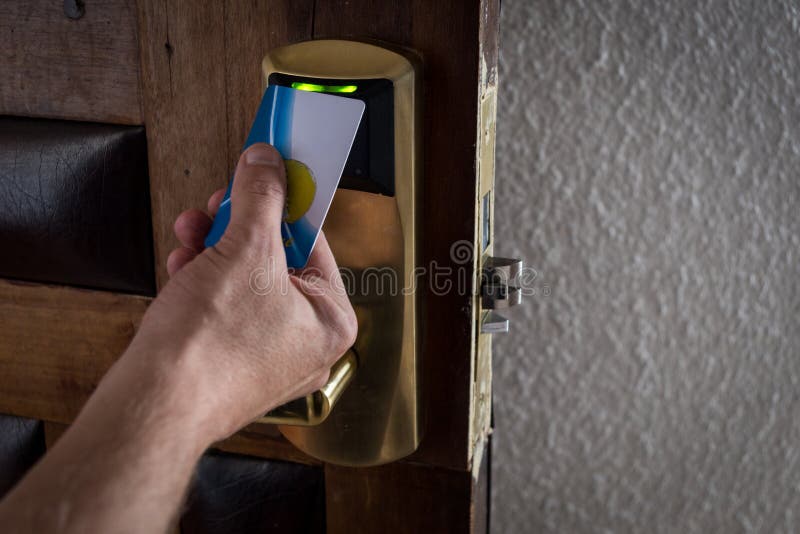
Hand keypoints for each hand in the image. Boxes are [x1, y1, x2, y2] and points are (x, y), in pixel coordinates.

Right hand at [119, 143, 356, 442]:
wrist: (155, 406)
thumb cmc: (211, 349)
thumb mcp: (245, 250)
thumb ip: (261, 196)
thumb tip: (268, 164)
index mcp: (330, 320)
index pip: (313, 241)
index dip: (284, 203)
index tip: (267, 174)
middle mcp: (304, 341)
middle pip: (274, 258)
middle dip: (237, 225)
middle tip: (219, 205)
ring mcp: (266, 354)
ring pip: (243, 279)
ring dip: (212, 247)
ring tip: (190, 232)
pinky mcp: (228, 360)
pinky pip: (222, 305)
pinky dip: (201, 279)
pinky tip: (181, 265)